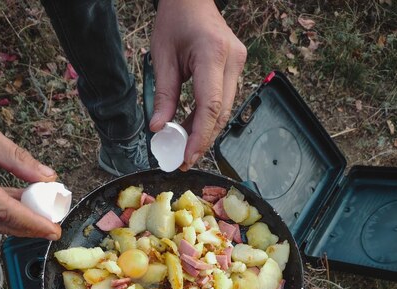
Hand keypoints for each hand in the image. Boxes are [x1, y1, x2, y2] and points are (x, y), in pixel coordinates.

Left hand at [149, 0, 245, 169]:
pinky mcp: (236, 68)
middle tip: (182, 160)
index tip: (187, 157)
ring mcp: (238, 64)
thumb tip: (159, 129)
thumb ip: (164, 95)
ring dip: (204, 131)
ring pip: (224, 110)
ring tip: (183, 147)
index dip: (200, 136)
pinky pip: (223, 101)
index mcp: (212, 53)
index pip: (210, 105)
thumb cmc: (175, 20)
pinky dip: (207, 118)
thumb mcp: (162, 56)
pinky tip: (191, 129)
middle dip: (202, 140)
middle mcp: (232, 60)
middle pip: (221, 113)